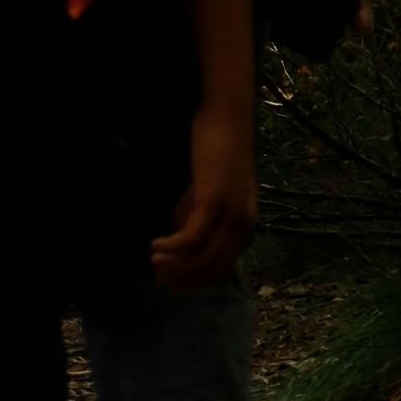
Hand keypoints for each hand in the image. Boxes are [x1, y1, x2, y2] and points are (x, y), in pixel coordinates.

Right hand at [150, 100, 255, 289]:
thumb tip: (179, 227)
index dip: (197, 278)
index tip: (175, 282)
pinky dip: (173, 247)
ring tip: (155, 263)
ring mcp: (229, 215)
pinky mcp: (212, 201)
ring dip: (176, 265)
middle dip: (186, 278)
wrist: (228, 118)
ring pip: (201, 256)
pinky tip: (157, 245)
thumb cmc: (219, 147)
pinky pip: (191, 237)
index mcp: (245, 226)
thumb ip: (198, 207)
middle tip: (161, 280)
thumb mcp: (211, 186)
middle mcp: (242, 226)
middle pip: (213, 267)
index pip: (222, 266)